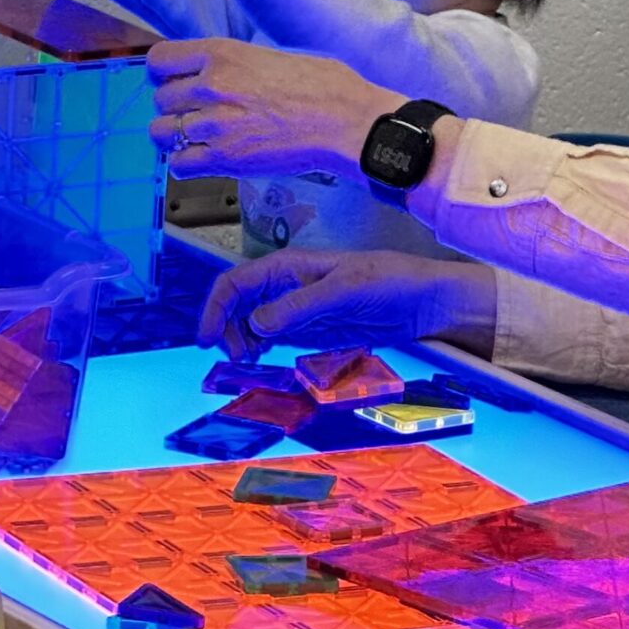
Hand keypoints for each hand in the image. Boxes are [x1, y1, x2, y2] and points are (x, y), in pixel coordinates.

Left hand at [150, 39, 398, 180]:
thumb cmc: (322, 85)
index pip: (159, 60)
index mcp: (221, 54)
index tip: (175, 81)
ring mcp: (214, 125)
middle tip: (198, 113)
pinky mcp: (224, 159)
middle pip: (159, 98)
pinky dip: (187, 164)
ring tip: (198, 137)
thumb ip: (231, 63)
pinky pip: (178, 164)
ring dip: (175, 136)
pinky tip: (205, 158)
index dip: (164, 73)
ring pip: (161, 132)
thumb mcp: (269, 54)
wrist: (346, 121)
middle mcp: (211, 86)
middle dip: (174, 106)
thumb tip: (210, 72)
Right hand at [200, 249, 497, 358]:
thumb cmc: (388, 282)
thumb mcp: (345, 290)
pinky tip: (259, 359)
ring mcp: (294, 309)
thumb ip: (301, 306)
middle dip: (224, 328)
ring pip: (248, 323)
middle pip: (235, 304)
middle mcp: (284, 286)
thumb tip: (257, 324)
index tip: (206, 338)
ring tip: (248, 361)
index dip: (215, 307)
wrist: (422, 302)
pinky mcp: (306, 330)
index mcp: (288, 267)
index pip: (236, 282)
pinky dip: (256, 348)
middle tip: (235, 357)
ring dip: (238, 341)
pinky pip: (269, 337)